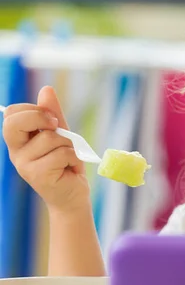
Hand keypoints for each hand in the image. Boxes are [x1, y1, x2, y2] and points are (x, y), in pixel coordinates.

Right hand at [2, 86, 90, 213]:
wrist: (73, 195)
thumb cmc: (66, 163)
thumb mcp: (61, 134)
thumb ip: (53, 114)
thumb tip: (46, 89)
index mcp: (19, 140)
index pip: (12, 113)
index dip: (33, 109)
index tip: (51, 118)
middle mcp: (16, 152)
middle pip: (15, 123)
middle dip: (41, 117)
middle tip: (57, 126)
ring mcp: (25, 165)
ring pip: (50, 138)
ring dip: (68, 144)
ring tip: (68, 157)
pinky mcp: (38, 176)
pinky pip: (61, 154)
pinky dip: (73, 157)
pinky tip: (70, 168)